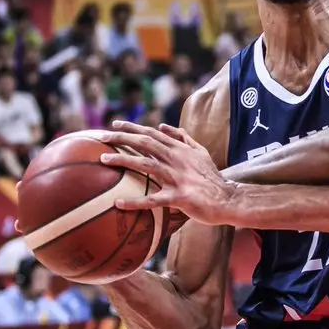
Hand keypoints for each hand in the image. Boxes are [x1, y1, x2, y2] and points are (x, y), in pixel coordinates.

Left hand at [96, 121, 233, 225]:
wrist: (227, 198)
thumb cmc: (211, 177)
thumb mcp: (201, 152)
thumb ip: (183, 138)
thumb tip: (164, 126)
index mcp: (181, 149)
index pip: (153, 133)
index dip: (133, 127)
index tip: (114, 125)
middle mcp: (177, 159)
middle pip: (145, 143)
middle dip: (122, 138)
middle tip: (101, 137)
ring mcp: (178, 178)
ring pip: (146, 165)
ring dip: (123, 160)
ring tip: (103, 159)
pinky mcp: (179, 197)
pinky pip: (153, 199)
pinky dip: (135, 201)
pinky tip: (118, 203)